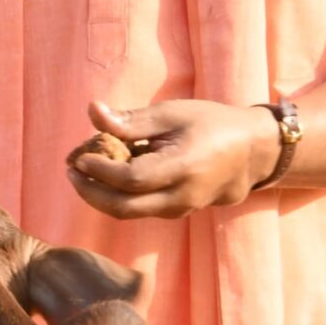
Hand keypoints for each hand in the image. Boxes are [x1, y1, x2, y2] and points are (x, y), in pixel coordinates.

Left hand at [66, 99, 278, 219]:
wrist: (254, 150)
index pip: (130, 180)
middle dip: (90, 192)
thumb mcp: (173, 113)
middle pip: (123, 208)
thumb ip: (132, 120)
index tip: (79, 157)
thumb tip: (92, 111)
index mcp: (184, 167)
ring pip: (130, 213)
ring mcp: (183, 209)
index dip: (99, 171)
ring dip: (101, 196)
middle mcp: (183, 196)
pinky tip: (108, 176)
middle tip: (70, 171)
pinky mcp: (180, 213)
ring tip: (84, 171)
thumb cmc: (212, 124)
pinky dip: (118, 196)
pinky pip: (141, 210)